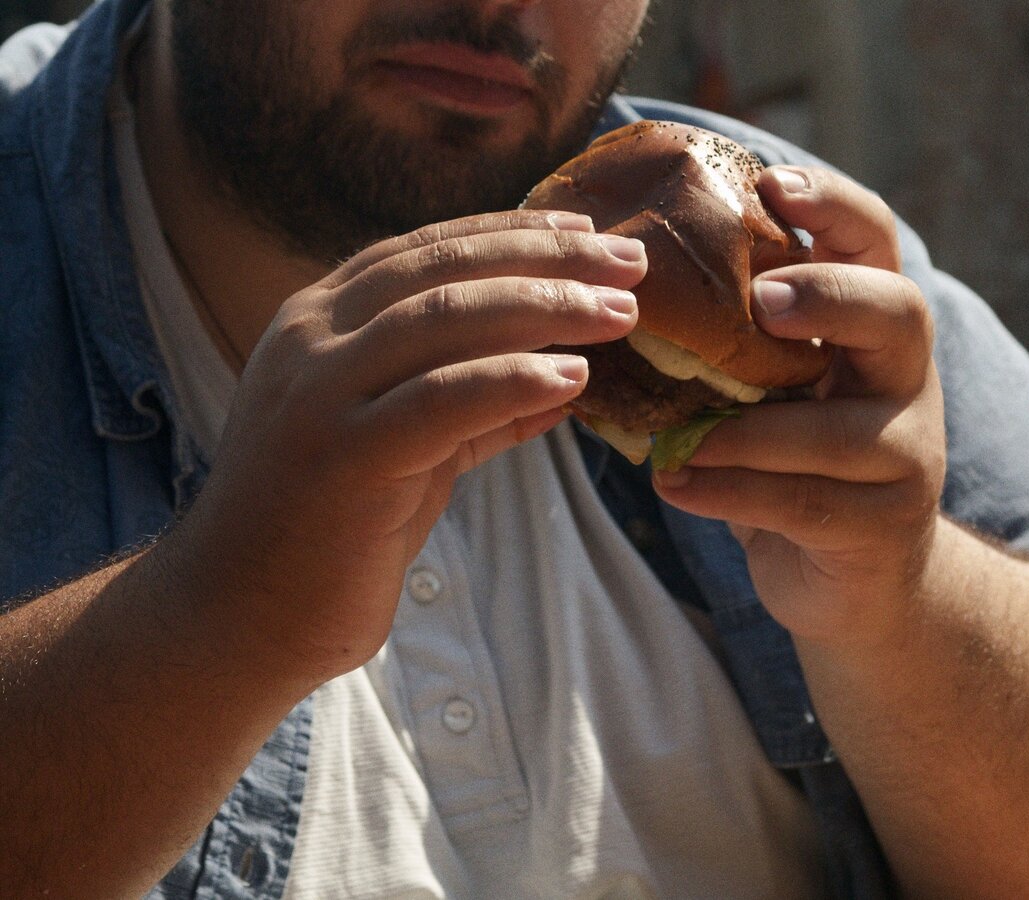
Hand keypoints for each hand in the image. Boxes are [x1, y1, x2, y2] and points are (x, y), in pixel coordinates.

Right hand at [167, 210, 644, 684]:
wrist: (241, 615)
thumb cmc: (330, 529)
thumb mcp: (409, 447)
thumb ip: (472, 404)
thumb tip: (564, 376)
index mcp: (320, 322)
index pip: (427, 250)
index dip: (512, 232)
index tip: (586, 230)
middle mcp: (313, 341)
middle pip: (445, 270)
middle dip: (547, 257)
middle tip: (629, 260)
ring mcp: (319, 395)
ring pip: (445, 319)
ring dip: (545, 306)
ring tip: (620, 312)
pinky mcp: (340, 457)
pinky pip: (443, 399)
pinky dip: (514, 379)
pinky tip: (573, 376)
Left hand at [653, 167, 944, 648]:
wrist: (859, 578)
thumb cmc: (794, 463)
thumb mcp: (771, 392)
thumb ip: (732, 346)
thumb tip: (618, 288)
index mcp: (873, 329)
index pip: (877, 244)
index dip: (834, 206)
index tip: (771, 183)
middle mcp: (905, 381)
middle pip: (898, 313)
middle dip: (828, 297)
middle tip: (761, 302)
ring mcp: (906, 456)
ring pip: (841, 431)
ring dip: (749, 432)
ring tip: (679, 440)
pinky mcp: (884, 525)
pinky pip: (806, 503)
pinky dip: (733, 492)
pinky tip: (677, 486)